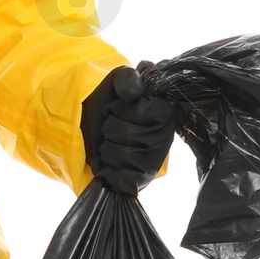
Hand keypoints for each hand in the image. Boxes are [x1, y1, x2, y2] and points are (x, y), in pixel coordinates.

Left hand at [81, 64, 177, 193]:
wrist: (95, 128)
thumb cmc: (111, 105)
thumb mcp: (118, 81)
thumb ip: (127, 78)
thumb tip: (133, 91)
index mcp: (164, 113)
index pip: (136, 110)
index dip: (118, 108)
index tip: (120, 109)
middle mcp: (164, 138)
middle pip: (122, 133)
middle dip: (109, 128)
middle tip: (114, 128)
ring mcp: (154, 162)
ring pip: (117, 154)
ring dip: (106, 148)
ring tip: (112, 144)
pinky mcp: (142, 180)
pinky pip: (119, 177)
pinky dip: (106, 170)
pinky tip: (111, 163)